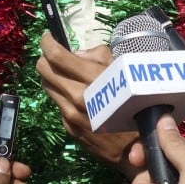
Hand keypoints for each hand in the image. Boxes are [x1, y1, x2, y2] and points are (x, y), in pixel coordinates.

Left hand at [34, 33, 137, 172]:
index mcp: (92, 80)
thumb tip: (76, 54)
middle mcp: (77, 97)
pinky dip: (62, 96)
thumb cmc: (137, 103)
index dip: (47, 42)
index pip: (56, 56)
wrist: (140, 147)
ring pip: (47, 86)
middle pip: (44, 70)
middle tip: (54, 56)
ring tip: (65, 75)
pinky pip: (58, 104)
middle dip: (46, 58)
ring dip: (52, 77)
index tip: (47, 37)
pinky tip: (77, 97)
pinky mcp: (69, 128)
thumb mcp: (124, 71)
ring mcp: (71, 115)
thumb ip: (98, 56)